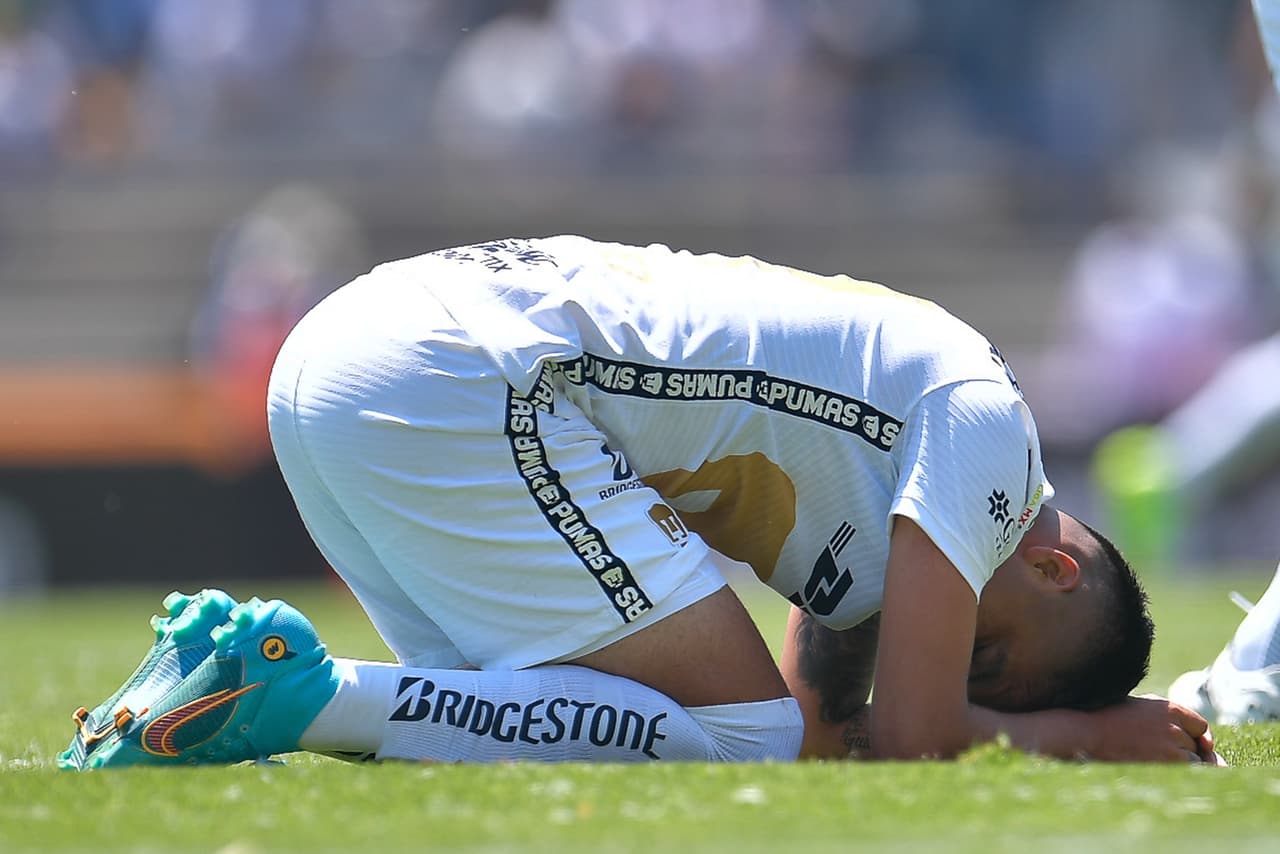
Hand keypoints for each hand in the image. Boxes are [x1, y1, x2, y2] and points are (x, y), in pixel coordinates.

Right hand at [1086, 695, 1215, 762]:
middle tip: (1151, 748)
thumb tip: (1210, 743)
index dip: (1190, 735)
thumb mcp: (1143, 708)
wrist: (1086, 734)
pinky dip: (1173, 774)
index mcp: (1170, 707)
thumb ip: (1174, 718)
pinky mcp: (1167, 764)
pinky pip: (1185, 773)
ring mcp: (1172, 746)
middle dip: (1182, 749)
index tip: (1173, 740)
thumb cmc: (1111, 720)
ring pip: (1193, 762)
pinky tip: (1150, 766)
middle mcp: (1175, 725)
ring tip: (1147, 756)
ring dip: (1178, 764)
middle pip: (1197, 745)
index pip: (1200, 726)